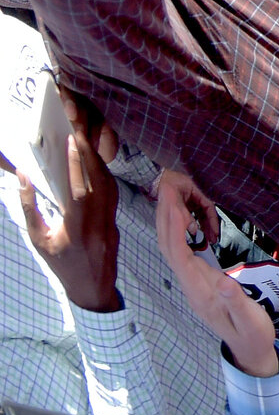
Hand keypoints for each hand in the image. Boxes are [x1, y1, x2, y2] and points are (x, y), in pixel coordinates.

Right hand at [1, 90, 123, 311]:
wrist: (93, 288)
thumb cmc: (61, 264)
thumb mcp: (38, 239)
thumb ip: (29, 208)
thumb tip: (23, 177)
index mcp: (77, 228)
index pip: (79, 189)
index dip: (78, 162)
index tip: (73, 139)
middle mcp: (99, 220)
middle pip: (97, 178)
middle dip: (89, 150)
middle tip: (79, 127)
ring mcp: (112, 217)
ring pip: (107, 181)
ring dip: (97, 158)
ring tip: (84, 138)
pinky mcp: (118, 215)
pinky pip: (112, 188)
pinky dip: (103, 171)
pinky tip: (95, 160)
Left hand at [155, 180, 278, 378]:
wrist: (248, 349)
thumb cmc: (252, 333)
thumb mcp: (250, 320)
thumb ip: (236, 301)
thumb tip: (224, 281)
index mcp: (200, 291)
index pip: (179, 254)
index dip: (174, 227)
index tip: (175, 201)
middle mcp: (190, 285)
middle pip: (169, 247)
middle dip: (165, 216)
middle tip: (167, 186)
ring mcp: (192, 283)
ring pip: (172, 248)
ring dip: (169, 220)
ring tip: (173, 193)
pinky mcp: (199, 279)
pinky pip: (182, 251)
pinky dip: (180, 231)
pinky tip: (186, 216)